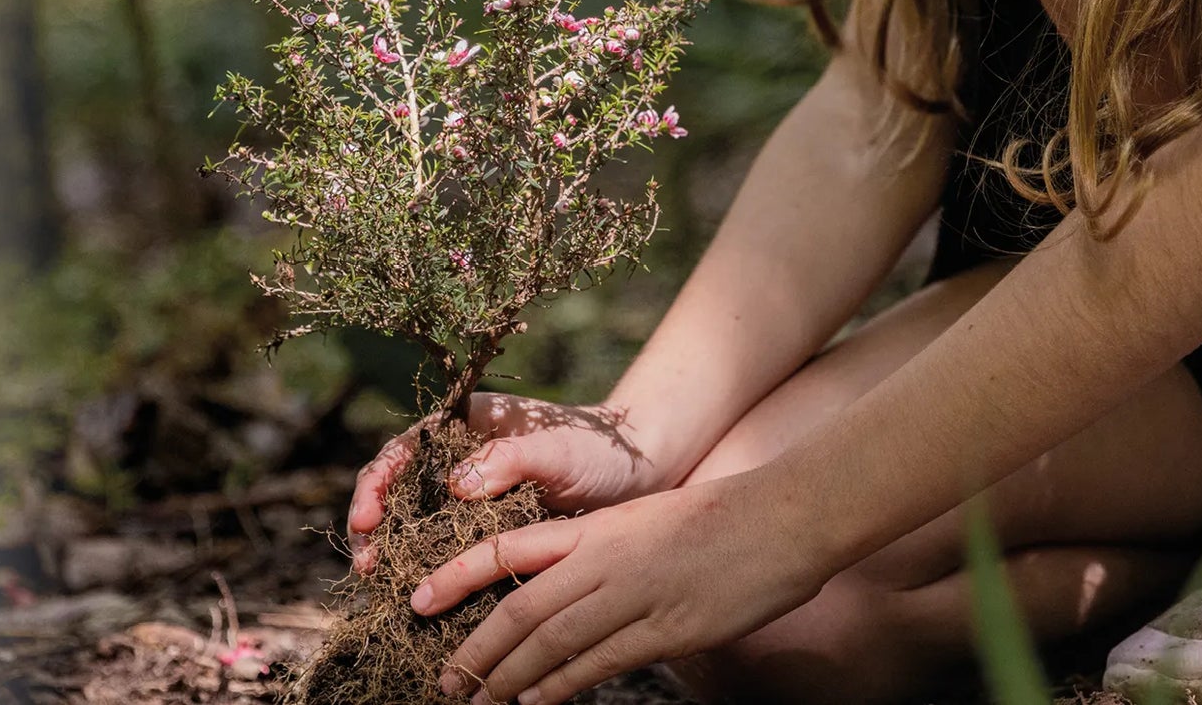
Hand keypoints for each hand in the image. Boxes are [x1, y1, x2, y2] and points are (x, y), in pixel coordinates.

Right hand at [346, 393, 678, 574]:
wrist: (638, 475)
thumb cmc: (598, 449)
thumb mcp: (555, 449)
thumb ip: (508, 458)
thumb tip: (455, 484)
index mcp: (464, 425)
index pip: (403, 450)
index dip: (376, 484)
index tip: (368, 518)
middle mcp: (458, 459)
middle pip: (396, 491)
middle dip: (374, 528)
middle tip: (367, 566)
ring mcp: (471, 498)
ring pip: (415, 525)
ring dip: (393, 553)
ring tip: (381, 583)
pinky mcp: (486, 532)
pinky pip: (447, 551)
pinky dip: (428, 570)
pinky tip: (420, 595)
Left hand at [408, 470, 838, 704]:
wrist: (785, 516)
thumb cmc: (721, 520)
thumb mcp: (647, 524)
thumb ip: (604, 555)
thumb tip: (574, 590)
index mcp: (596, 530)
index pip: (506, 551)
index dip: (457, 578)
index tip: (416, 602)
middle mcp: (605, 561)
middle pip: (519, 609)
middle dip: (476, 650)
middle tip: (443, 680)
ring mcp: (635, 596)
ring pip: (552, 642)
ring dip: (508, 678)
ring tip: (478, 702)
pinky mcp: (668, 629)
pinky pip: (600, 662)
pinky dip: (560, 686)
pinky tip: (535, 702)